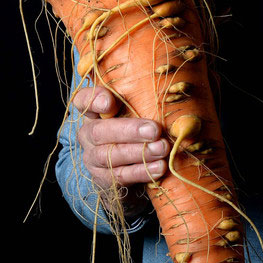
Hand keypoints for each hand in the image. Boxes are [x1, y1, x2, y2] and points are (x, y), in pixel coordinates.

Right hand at [74, 85, 169, 216]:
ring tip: (162, 148)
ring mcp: (92, 158)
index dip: (93, 99)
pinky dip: (141, 172)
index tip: (110, 101)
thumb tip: (178, 83)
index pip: (83, 100)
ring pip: (109, 156)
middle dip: (129, 130)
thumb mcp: (137, 110)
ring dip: (139, 152)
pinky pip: (120, 176)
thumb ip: (144, 99)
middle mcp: (88, 134)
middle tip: (155, 130)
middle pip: (99, 131)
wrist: (130, 167)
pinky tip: (159, 168)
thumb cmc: (138, 128)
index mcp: (93, 112)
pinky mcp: (103, 179)